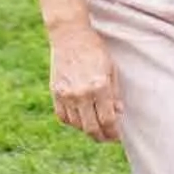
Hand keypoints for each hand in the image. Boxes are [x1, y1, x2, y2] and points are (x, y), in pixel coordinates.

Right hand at [49, 22, 123, 141]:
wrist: (70, 35)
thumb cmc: (94, 49)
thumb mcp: (111, 68)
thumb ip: (115, 92)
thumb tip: (118, 112)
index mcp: (99, 86)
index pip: (108, 120)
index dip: (113, 132)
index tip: (117, 136)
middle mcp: (82, 93)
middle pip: (92, 127)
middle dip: (102, 137)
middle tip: (108, 138)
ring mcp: (66, 94)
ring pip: (77, 125)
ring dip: (87, 130)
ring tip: (95, 129)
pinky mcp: (55, 93)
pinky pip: (63, 117)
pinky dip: (72, 123)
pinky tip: (80, 120)